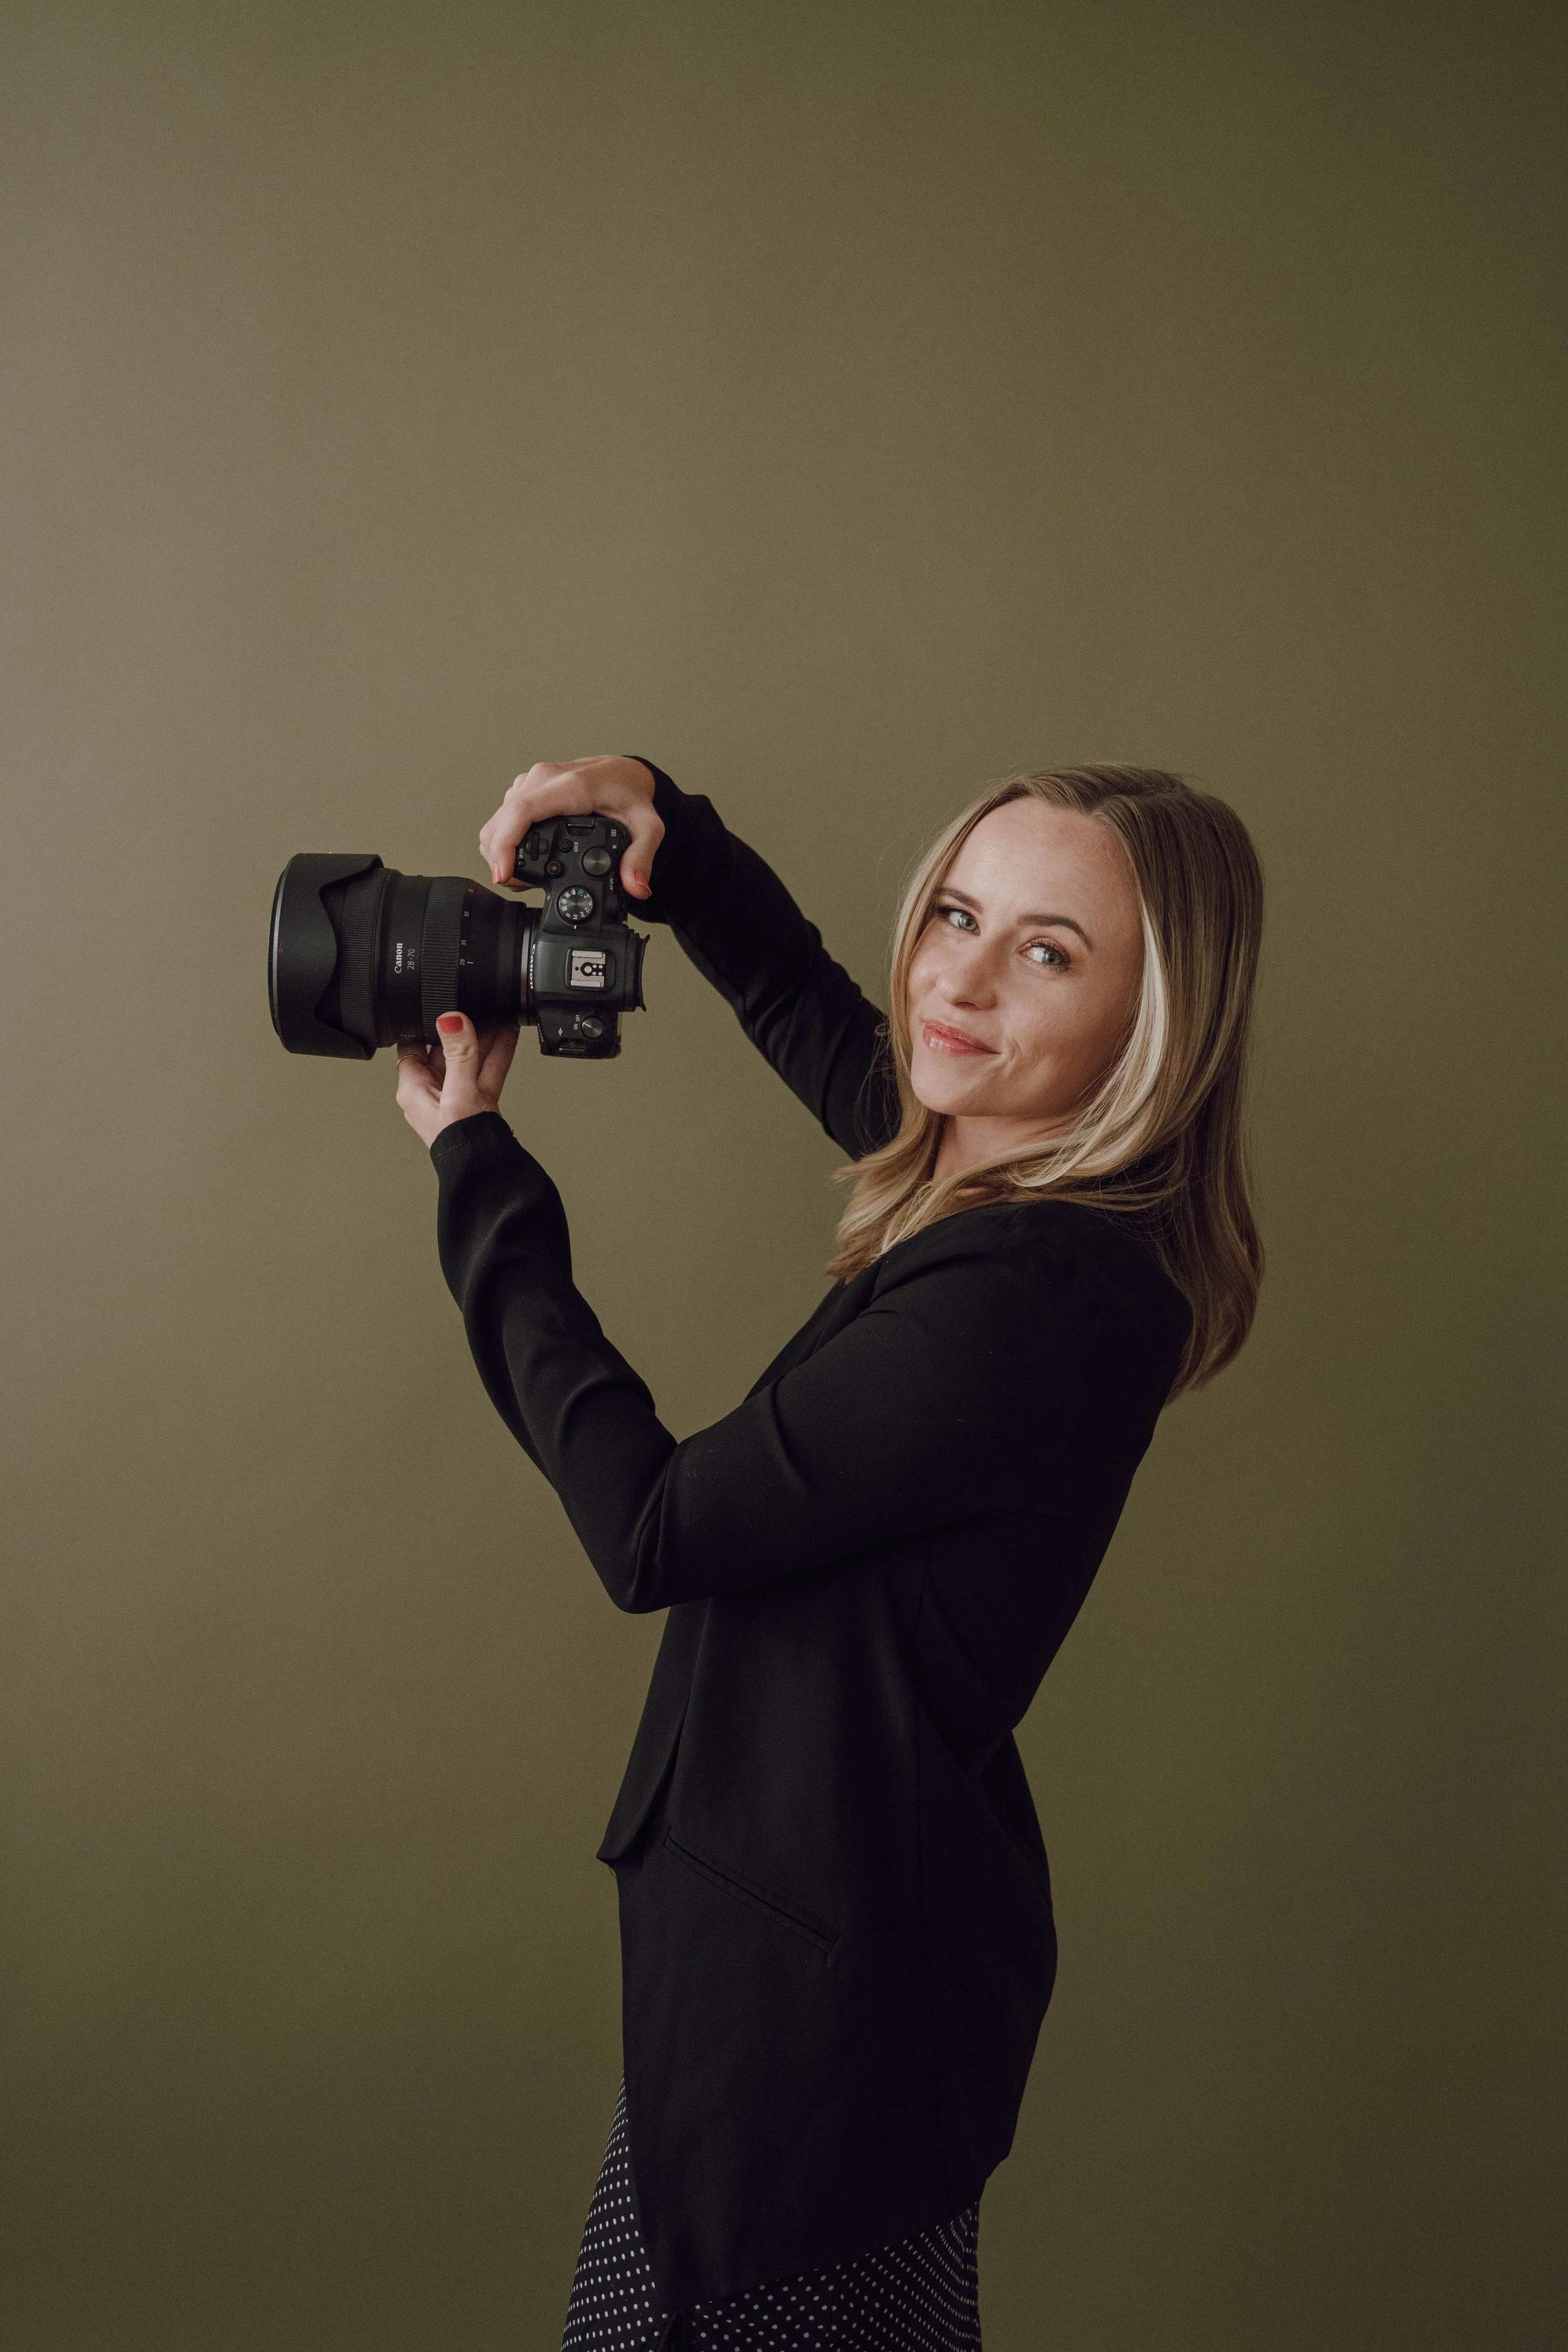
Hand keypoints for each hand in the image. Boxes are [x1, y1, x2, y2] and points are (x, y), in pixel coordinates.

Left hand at [396, 1013, 517, 1148]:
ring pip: (469, 1059)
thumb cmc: (462, 1143)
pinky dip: (497, 1054)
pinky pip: (487, 1071)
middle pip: (444, 1050)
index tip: (439, 1006)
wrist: (488, 1171)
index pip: (412, 1048)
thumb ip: (458, 1054)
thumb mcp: (458, 1092)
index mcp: (414, 1090)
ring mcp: (457, 1098)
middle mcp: (433, 1093)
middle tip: (474, 1006)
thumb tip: (451, 1020)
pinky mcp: (478, 1104)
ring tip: (496, 1015)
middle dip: (461, 1030)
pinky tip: (508, 1036)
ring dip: (483, 1039)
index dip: (423, 1027)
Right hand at [478, 756, 663, 901]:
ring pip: (496, 820)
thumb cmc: (631, 795)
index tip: (503, 874)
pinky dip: (503, 840)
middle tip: (520, 885)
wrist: (625, 772)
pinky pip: (502, 816)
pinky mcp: (526, 788)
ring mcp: (531, 782)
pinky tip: (520, 858)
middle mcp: (544, 779)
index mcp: (570, 787)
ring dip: (499, 852)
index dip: (505, 845)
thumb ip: (641, 858)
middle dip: (500, 859)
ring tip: (521, 877)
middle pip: (501, 821)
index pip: (522, 812)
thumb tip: (636, 888)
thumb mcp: (648, 827)